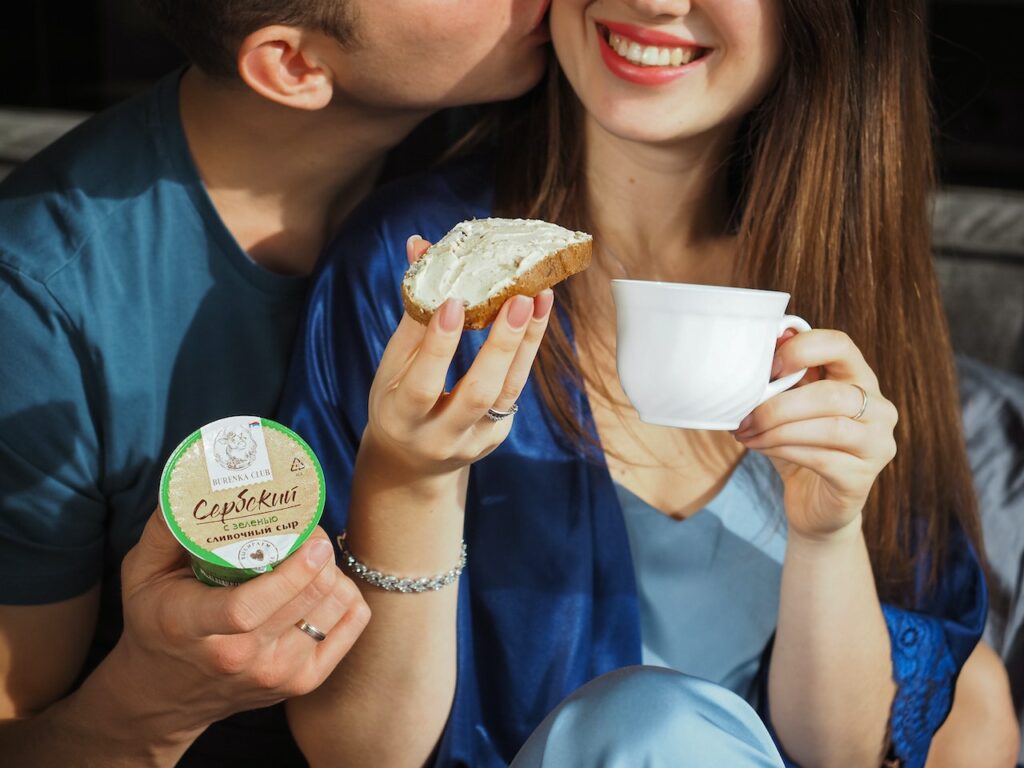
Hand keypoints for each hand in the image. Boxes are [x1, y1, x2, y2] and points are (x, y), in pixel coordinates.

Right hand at [111, 509, 369, 735]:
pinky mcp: (302, 683)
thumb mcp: (141, 571)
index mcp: (192, 626)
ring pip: (334, 608)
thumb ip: (168, 526)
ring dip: (333, 573)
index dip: (290, 574)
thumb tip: (197, 476)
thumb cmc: (155, 620)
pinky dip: (347, 597)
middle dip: (319, 554)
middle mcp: (238, 657)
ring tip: (312, 559)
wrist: (163, 695)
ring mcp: (274, 675)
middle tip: (310, 531)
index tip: (313, 540)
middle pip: (304, 600)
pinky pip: (351, 625)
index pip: (247, 609)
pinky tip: (325, 585)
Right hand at [359, 235, 553, 488]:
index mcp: (402, 418)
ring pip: (508, 391)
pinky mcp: (497, 434)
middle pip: (478, 393)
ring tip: (540, 297)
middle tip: (519, 299)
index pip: (422, 383)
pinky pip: (516, 389)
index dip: (439, 344)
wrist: (411, 464)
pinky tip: (537, 314)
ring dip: (527, 342)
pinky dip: (527, 349)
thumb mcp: (392, 364)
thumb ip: (412, 311)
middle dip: (501, 345)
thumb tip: (421, 245)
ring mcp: (474, 440)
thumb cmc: (398, 401)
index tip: (456, 302)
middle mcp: (440, 436)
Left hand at [733, 330, 897, 539]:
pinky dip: (783, 450)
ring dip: (778, 429)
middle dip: (778, 404)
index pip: (840, 345)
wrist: (814, 504)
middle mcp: (879, 408)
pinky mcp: (863, 477)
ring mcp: (877, 444)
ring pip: (829, 427)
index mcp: (859, 378)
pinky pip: (821, 458)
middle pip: (831, 393)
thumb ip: (781, 379)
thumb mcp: (788, 406)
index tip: (767, 369)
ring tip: (747, 433)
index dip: (801, 350)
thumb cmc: (799, 445)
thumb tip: (755, 349)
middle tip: (743, 416)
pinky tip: (760, 449)